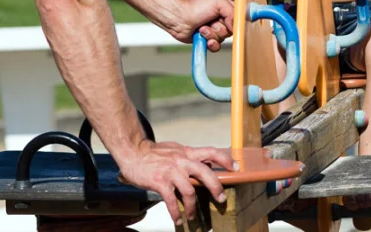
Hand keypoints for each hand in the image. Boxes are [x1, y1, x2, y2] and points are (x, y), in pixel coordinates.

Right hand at [118, 140, 236, 224]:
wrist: (133, 152)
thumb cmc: (154, 152)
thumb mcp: (175, 150)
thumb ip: (189, 157)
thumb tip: (206, 164)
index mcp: (187, 152)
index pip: (211, 152)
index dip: (226, 159)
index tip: (236, 167)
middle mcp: (181, 160)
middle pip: (205, 172)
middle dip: (216, 187)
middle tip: (221, 198)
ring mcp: (171, 171)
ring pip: (189, 191)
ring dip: (192, 207)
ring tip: (192, 216)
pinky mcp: (160, 182)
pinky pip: (171, 200)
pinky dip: (176, 212)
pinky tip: (178, 219)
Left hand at [169, 0, 232, 51]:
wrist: (178, 18)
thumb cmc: (196, 6)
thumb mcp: (218, 1)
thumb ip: (232, 12)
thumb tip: (236, 27)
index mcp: (226, 8)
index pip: (241, 17)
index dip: (238, 21)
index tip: (231, 22)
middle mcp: (222, 19)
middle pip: (232, 30)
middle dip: (221, 28)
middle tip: (211, 22)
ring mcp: (215, 30)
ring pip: (223, 39)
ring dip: (212, 34)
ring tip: (202, 28)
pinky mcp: (208, 39)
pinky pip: (216, 47)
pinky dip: (211, 43)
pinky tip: (203, 37)